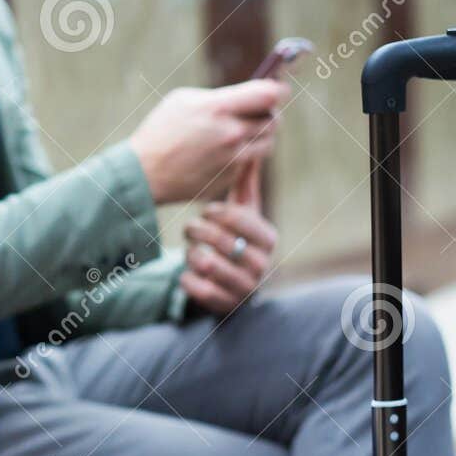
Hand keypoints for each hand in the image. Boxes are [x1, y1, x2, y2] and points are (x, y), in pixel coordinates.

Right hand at [130, 80, 285, 204]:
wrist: (144, 174)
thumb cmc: (160, 131)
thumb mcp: (183, 101)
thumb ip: (219, 97)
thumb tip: (246, 97)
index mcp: (218, 108)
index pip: (269, 94)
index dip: (279, 90)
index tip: (280, 89)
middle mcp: (231, 134)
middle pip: (274, 121)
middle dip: (269, 114)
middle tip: (259, 112)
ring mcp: (233, 159)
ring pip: (267, 144)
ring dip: (260, 137)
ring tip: (241, 133)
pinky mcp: (231, 178)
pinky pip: (249, 163)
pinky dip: (242, 156)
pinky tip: (221, 153)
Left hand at [180, 163, 276, 314]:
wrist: (234, 285)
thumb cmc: (237, 240)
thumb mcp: (244, 212)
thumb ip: (246, 183)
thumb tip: (251, 149)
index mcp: (269, 237)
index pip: (235, 216)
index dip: (213, 212)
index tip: (206, 212)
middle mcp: (263, 264)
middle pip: (217, 238)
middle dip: (196, 230)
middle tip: (191, 229)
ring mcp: (246, 287)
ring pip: (205, 263)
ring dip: (190, 254)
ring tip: (191, 251)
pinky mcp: (226, 306)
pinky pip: (197, 288)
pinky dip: (186, 279)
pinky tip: (188, 274)